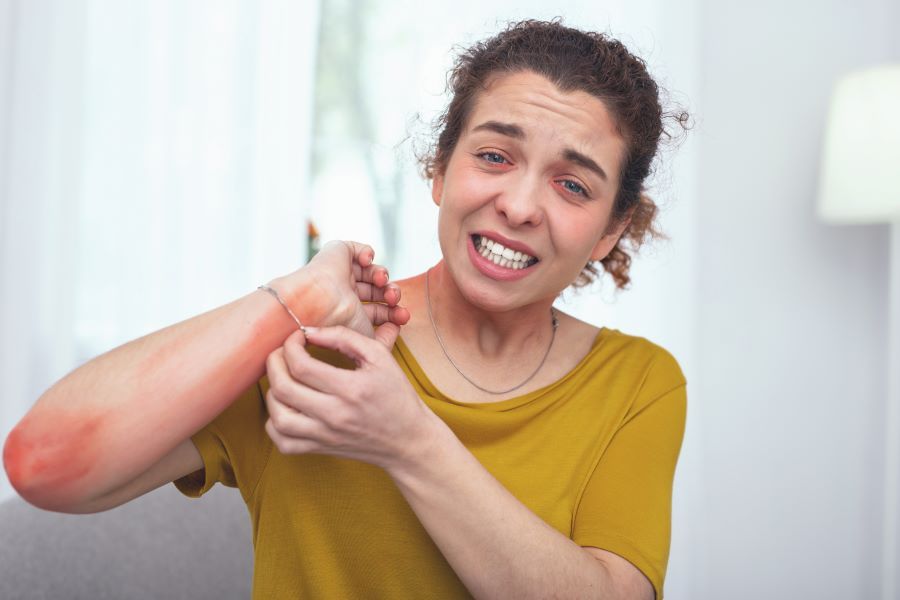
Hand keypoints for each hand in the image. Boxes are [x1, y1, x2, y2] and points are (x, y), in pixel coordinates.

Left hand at [263, 326, 443, 471]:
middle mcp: (334, 415)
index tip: (298, 338)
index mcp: (350, 389)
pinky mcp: (320, 449)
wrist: (408, 440)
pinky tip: (286, 407)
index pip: (301, 365)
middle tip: (282, 353)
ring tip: (283, 378)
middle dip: (273, 363)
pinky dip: (275, 423)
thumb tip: (310, 332)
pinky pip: (282, 441)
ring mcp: (325, 435)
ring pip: (277, 417)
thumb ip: (344, 338)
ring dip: (272, 392)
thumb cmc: (396, 395)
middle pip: (282, 388)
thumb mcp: (380, 357)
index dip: (290, 345)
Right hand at [272, 240, 409, 338]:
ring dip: (383, 275)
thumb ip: (383, 339)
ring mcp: (340, 273)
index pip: (376, 310)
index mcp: (348, 313)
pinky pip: (357, 249)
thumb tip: (396, 330)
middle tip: (394, 300)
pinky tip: (367, 261)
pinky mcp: (336, 254)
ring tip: (382, 281)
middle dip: (391, 294)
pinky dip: (368, 252)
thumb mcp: (367, 338)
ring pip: (371, 270)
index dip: (392, 312)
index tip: (403, 318)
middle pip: (376, 290)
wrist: (315, 303)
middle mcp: (343, 293)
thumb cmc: (337, 323)